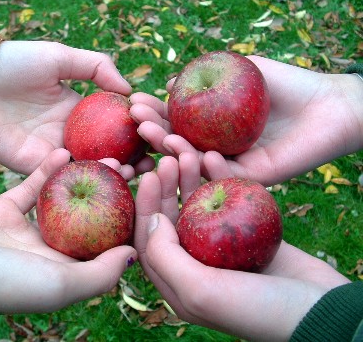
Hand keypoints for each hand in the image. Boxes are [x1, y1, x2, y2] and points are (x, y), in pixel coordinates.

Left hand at [0, 41, 153, 175]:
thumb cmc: (13, 64)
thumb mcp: (59, 57)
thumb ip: (95, 67)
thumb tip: (129, 89)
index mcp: (79, 111)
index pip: (116, 124)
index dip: (138, 128)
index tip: (157, 129)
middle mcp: (70, 135)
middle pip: (109, 151)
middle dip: (135, 157)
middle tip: (155, 158)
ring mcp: (53, 154)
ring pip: (92, 169)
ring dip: (117, 171)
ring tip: (138, 170)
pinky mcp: (35, 169)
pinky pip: (67, 177)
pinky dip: (89, 177)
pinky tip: (110, 172)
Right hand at [0, 148, 136, 313]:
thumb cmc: (4, 282)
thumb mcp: (59, 286)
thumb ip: (99, 274)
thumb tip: (133, 254)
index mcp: (66, 270)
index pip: (106, 245)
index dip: (129, 222)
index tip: (149, 198)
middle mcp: (51, 248)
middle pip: (91, 217)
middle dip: (114, 194)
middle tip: (133, 170)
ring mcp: (29, 226)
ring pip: (65, 197)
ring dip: (85, 177)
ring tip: (108, 157)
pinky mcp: (8, 206)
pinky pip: (33, 183)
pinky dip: (47, 168)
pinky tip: (63, 150)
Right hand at [130, 56, 362, 185]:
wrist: (331, 106)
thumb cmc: (289, 85)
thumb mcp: (243, 69)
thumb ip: (208, 74)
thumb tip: (171, 82)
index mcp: (212, 125)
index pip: (175, 121)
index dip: (154, 112)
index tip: (134, 102)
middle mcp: (216, 147)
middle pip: (178, 143)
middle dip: (153, 131)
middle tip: (136, 120)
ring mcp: (232, 165)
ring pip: (195, 163)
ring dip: (173, 150)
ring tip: (155, 135)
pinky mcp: (252, 179)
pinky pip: (225, 176)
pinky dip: (211, 166)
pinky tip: (197, 151)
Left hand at [134, 152, 349, 341]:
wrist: (319, 312)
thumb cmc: (256, 310)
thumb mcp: (200, 291)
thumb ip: (166, 258)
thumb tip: (152, 221)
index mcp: (176, 282)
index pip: (149, 240)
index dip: (145, 207)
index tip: (149, 176)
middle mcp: (194, 265)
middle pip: (171, 219)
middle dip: (166, 188)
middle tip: (169, 159)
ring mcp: (220, 250)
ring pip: (196, 208)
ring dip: (190, 181)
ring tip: (190, 153)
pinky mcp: (245, 236)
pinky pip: (226, 203)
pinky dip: (219, 182)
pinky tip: (214, 159)